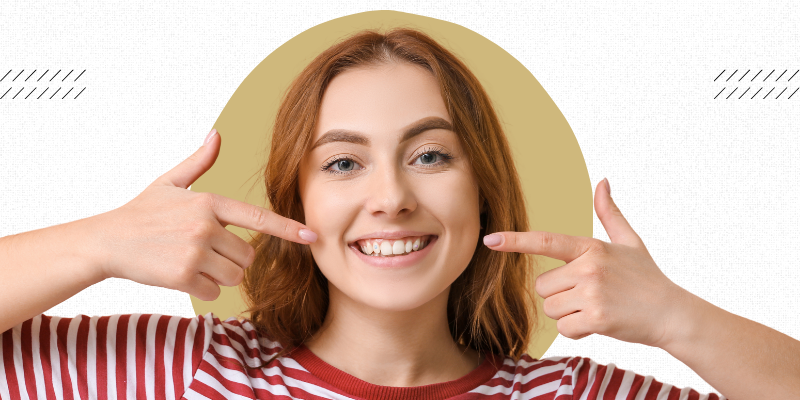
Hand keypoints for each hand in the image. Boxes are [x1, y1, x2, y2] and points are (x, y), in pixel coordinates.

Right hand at [87, 129, 316, 300]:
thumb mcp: (170, 182)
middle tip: (207, 252)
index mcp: (209, 202)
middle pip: (247, 256)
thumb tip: (216, 134)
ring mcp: (195, 253)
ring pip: (233, 276)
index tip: (311, 236)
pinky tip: (182, 275)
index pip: (258, 218)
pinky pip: (213, 291)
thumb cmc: (142, 212)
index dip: (287, 228)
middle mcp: (205, 226)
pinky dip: (202, 289)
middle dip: (234, 259)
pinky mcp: (183, 277)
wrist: (108, 241)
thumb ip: (198, 162)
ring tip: (194, 262)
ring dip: (219, 275)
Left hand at [483, 178, 687, 347]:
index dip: (516, 241)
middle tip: (589, 295)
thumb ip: (609, 214)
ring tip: (596, 308)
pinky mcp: (596, 319)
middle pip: (542, 286)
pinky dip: (577, 330)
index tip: (490, 240)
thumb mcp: (629, 242)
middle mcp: (588, 267)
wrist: (672, 314)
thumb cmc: (647, 278)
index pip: (546, 241)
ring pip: (550, 308)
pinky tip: (599, 323)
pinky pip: (564, 328)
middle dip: (559, 294)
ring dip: (567, 314)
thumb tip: (603, 182)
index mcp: (591, 247)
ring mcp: (592, 293)